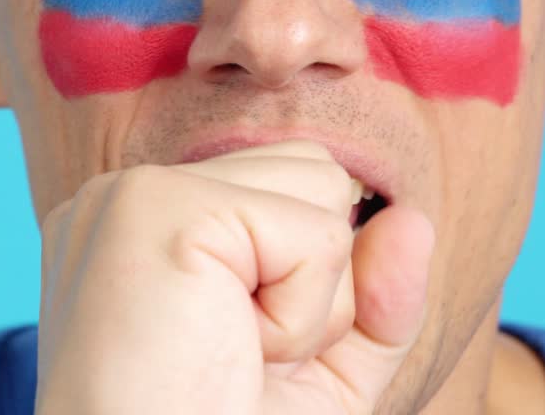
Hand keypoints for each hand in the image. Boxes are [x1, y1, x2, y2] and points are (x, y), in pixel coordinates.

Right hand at [34, 140, 434, 414]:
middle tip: (233, 354)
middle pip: (314, 169)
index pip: (288, 183)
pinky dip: (299, 319)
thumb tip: (414, 220)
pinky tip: (228, 350)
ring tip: (229, 350)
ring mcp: (141, 191)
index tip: (234, 356)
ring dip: (309, 299)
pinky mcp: (164, 206)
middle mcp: (130, 192)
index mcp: (147, 221)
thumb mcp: (315, 375)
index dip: (308, 278)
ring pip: (323, 185)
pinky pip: (318, 238)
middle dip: (314, 278)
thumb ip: (369, 298)